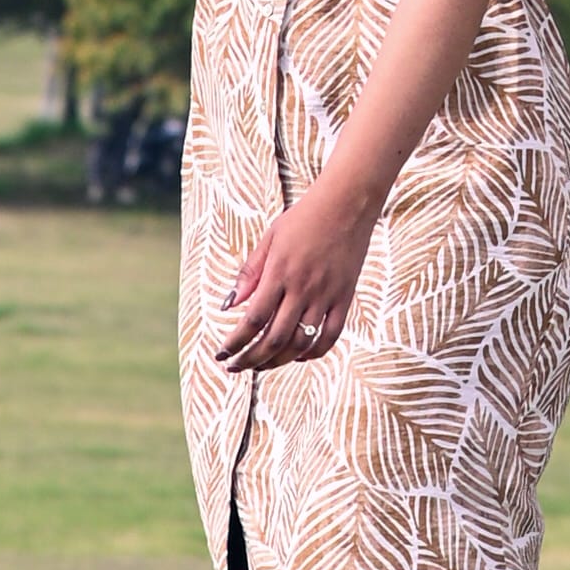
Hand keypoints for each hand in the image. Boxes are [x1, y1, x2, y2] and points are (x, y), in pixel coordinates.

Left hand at [214, 173, 382, 370]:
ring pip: (300, 343)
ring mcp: (326, 295)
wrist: (347, 202)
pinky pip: (330, 336)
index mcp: (279, 272)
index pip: (253, 320)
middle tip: (236, 366)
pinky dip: (313, 353)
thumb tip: (229, 305)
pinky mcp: (345, 298)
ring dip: (277, 361)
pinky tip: (298, 356)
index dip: (235, 342)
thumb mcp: (270, 238)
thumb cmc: (304, 217)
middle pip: (274, 339)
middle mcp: (302, 288)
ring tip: (261, 365)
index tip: (221, 354)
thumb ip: (250, 273)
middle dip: (250, 359)